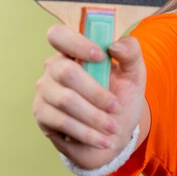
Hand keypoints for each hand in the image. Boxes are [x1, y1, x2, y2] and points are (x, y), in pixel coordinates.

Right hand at [32, 25, 145, 169]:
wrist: (114, 134)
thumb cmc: (122, 97)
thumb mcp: (134, 74)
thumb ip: (131, 53)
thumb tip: (114, 46)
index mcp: (74, 51)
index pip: (59, 35)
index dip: (76, 43)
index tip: (100, 56)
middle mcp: (54, 67)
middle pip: (66, 72)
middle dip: (96, 93)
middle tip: (116, 107)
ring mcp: (45, 91)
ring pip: (66, 100)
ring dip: (94, 117)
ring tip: (113, 128)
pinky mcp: (42, 114)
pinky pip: (61, 122)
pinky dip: (87, 133)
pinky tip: (103, 140)